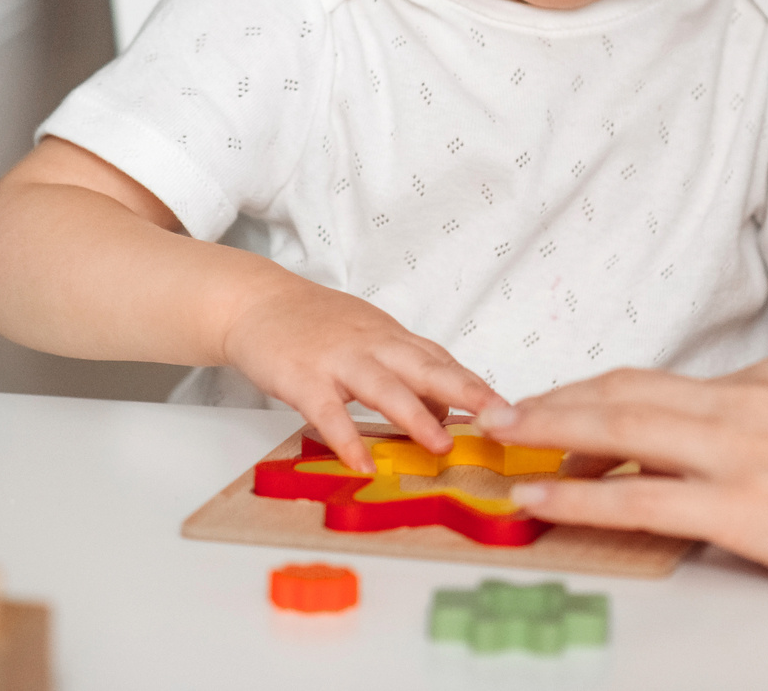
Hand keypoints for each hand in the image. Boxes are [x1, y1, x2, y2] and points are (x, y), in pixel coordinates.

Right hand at [222, 273, 504, 472]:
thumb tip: (447, 411)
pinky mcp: (303, 379)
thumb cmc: (316, 324)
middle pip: (427, 368)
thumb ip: (407, 369)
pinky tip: (363, 464)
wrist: (257, 302)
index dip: (476, 386)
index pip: (442, 362)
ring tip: (442, 447)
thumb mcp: (369, 337)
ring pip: (384, 388)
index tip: (511, 409)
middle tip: (500, 419)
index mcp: (391, 338)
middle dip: (466, 394)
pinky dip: (347, 439)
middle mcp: (373, 345)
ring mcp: (338, 361)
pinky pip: (329, 413)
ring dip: (416, 417)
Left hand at [477, 359, 767, 604]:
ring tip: (501, 445)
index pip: (658, 384)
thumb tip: (748, 435)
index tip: (552, 410)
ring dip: (550, 435)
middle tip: (500, 417)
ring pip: (620, 431)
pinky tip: (544, 501)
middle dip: (553, 403)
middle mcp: (748, 403)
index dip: (594, 396)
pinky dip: (582, 497)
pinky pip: (643, 500)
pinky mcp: (751, 510)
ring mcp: (746, 453)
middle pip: (623, 393)